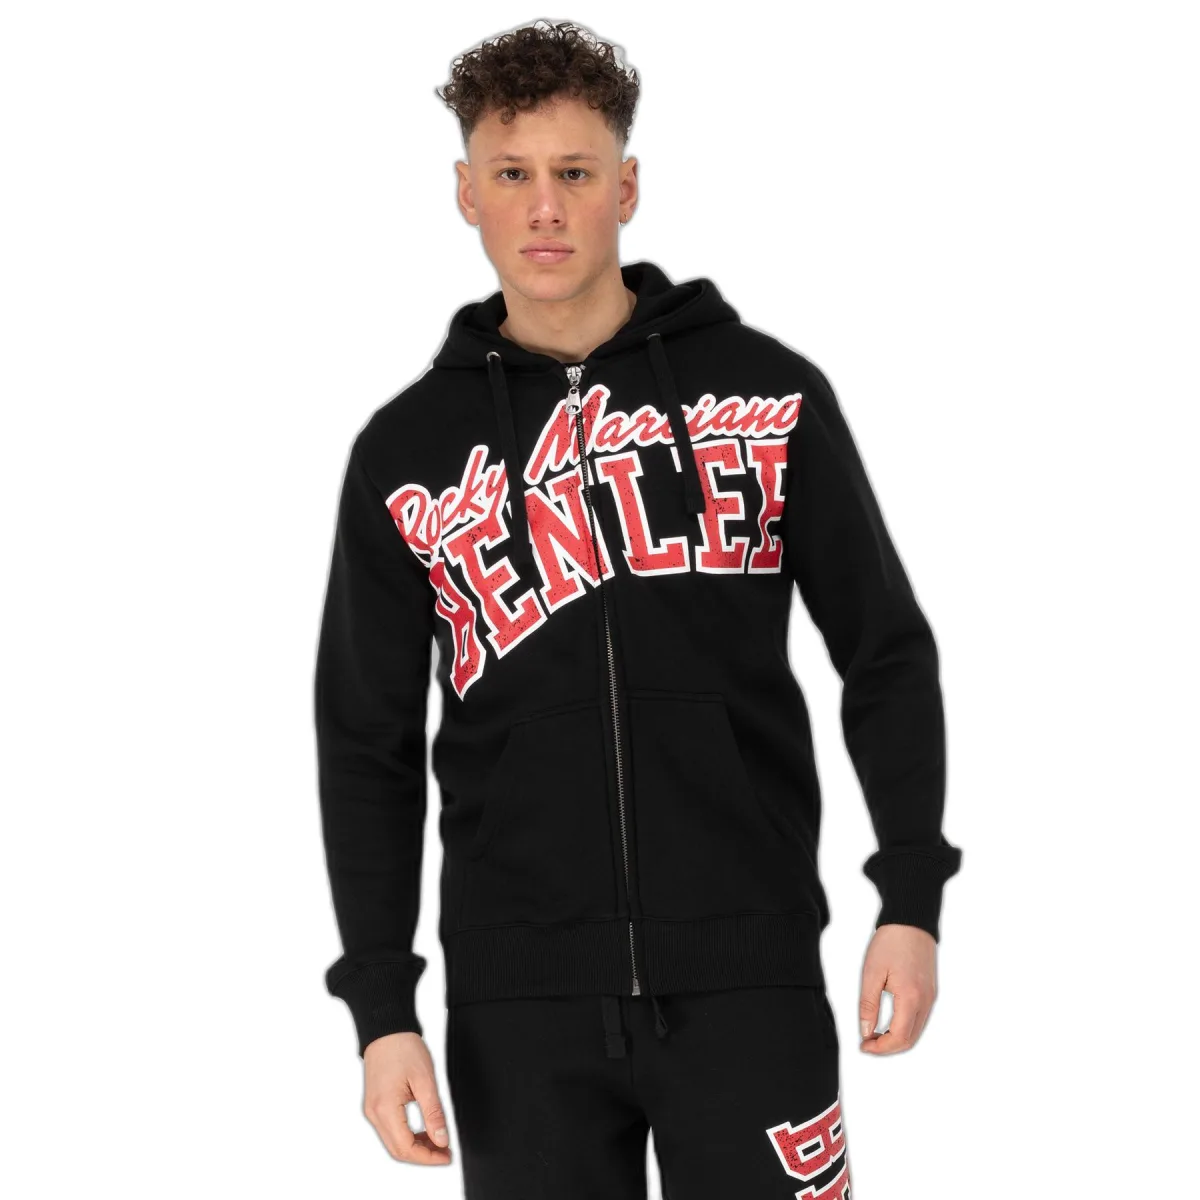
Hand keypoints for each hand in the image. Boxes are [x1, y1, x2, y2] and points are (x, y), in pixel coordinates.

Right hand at [362, 1031, 451, 1163]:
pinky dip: (407, 1135)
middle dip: (423, 1155)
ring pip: (393, 1142)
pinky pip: (390, 1130)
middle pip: (397, 1149)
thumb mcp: (425, 1080)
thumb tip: (442, 1139)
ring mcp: (372, 1109)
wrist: (387, 1029)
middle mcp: (374, 1113)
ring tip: (437, 1141)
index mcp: (385, 1108)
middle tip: (445, 1151)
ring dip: (415, 1146)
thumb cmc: (403, 1048)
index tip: (446, 1155)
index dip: (428, 1157)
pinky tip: (423, 1131)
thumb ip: (434, 1112)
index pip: (406, 1147)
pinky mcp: (375, 1104)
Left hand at [858, 923, 937, 1054]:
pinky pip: (920, 1019)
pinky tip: (889, 1022)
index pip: (899, 1037)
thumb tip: (866, 1031)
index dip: (881, 1048)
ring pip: (916, 1031)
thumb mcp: (872, 973)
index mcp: (911, 998)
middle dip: (888, 1047)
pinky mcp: (930, 991)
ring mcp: (930, 997)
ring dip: (897, 1038)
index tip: (864, 1046)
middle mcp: (925, 1001)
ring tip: (874, 1033)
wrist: (911, 922)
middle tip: (867, 1043)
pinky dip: (905, 1027)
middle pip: (910, 1039)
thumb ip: (868, 1004)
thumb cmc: (891, 943)